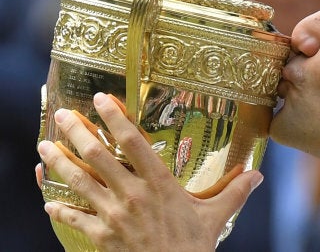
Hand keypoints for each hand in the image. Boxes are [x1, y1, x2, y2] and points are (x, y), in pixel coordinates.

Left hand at [35, 92, 262, 250]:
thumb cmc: (193, 247)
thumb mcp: (217, 216)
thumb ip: (235, 192)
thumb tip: (258, 175)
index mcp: (159, 184)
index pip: (132, 142)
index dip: (114, 118)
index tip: (101, 99)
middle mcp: (132, 194)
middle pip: (98, 156)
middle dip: (77, 132)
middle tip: (62, 115)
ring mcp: (113, 215)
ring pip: (80, 182)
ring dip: (60, 162)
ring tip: (45, 146)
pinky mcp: (102, 237)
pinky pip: (75, 219)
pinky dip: (60, 210)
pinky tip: (49, 203)